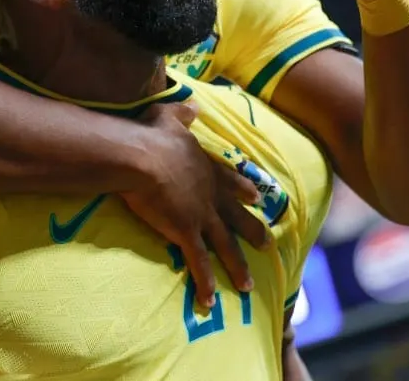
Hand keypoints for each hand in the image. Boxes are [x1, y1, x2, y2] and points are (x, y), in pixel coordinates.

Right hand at [118, 102, 271, 309]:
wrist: (140, 156)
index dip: (244, 190)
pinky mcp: (186, 233)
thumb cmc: (150, 135)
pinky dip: (206, 283)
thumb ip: (183, 114)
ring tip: (249, 286)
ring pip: (225, 246)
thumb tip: (194, 106)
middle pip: (236, 217)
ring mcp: (201, 215)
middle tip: (268, 244)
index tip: (259, 197)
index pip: (230, 181)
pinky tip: (210, 302)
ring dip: (238, 267)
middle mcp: (210, 194)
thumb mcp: (169, 117)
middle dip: (252, 231)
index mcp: (205, 167)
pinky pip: (199, 263)